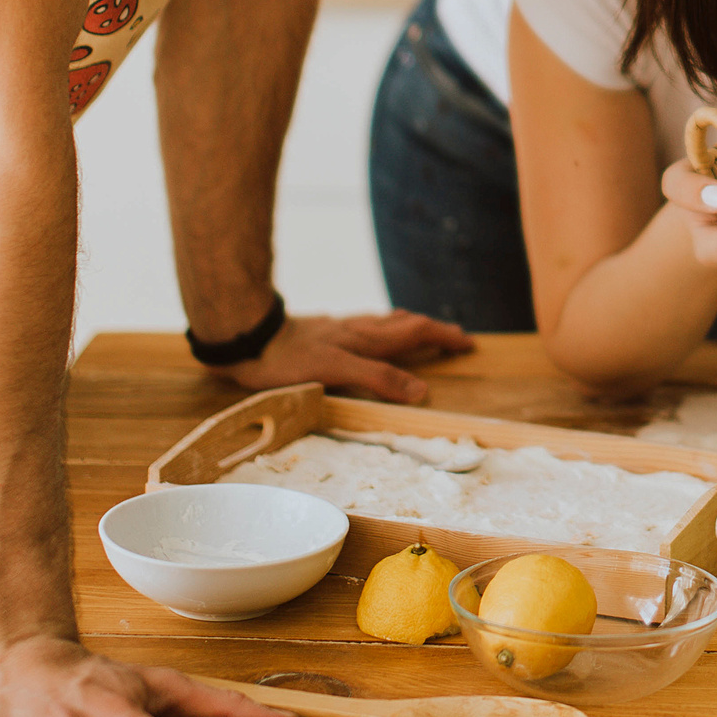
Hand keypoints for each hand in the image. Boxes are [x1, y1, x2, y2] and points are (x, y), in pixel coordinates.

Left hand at [214, 310, 472, 404]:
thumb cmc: (288, 358)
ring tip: (421, 329)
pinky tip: (366, 334)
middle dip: (433, 331)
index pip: (415, 333)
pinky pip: (362, 328)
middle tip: (457, 337)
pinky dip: (379, 330)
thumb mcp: (336, 370)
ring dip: (409, 327)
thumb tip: (421, 391)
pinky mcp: (320, 333)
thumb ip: (377, 378)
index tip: (468, 343)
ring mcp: (339, 330)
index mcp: (366, 340)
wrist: (247, 335)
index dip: (442, 338)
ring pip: (383, 325)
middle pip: (405, 325)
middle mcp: (357, 331)